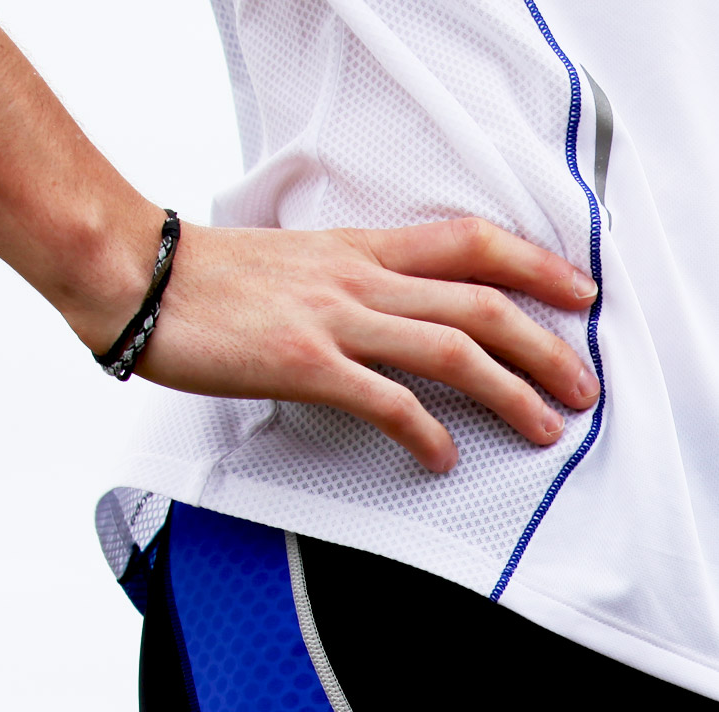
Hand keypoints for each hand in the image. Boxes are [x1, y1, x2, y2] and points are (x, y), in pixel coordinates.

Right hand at [91, 214, 599, 474]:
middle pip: (480, 301)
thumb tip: (396, 317)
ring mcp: (334, 320)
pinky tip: (445, 461)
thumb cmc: (207, 278)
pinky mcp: (304, 363)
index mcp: (360, 250)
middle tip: (586, 387)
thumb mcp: (298, 263)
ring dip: (511, 391)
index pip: (469, 243)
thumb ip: (352, 284)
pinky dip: (425, 434)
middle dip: (545, 345)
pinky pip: (386, 401)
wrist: (131, 274)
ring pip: (451, 349)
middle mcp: (359, 279)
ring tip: (547, 428)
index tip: (582, 293)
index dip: (536, 264)